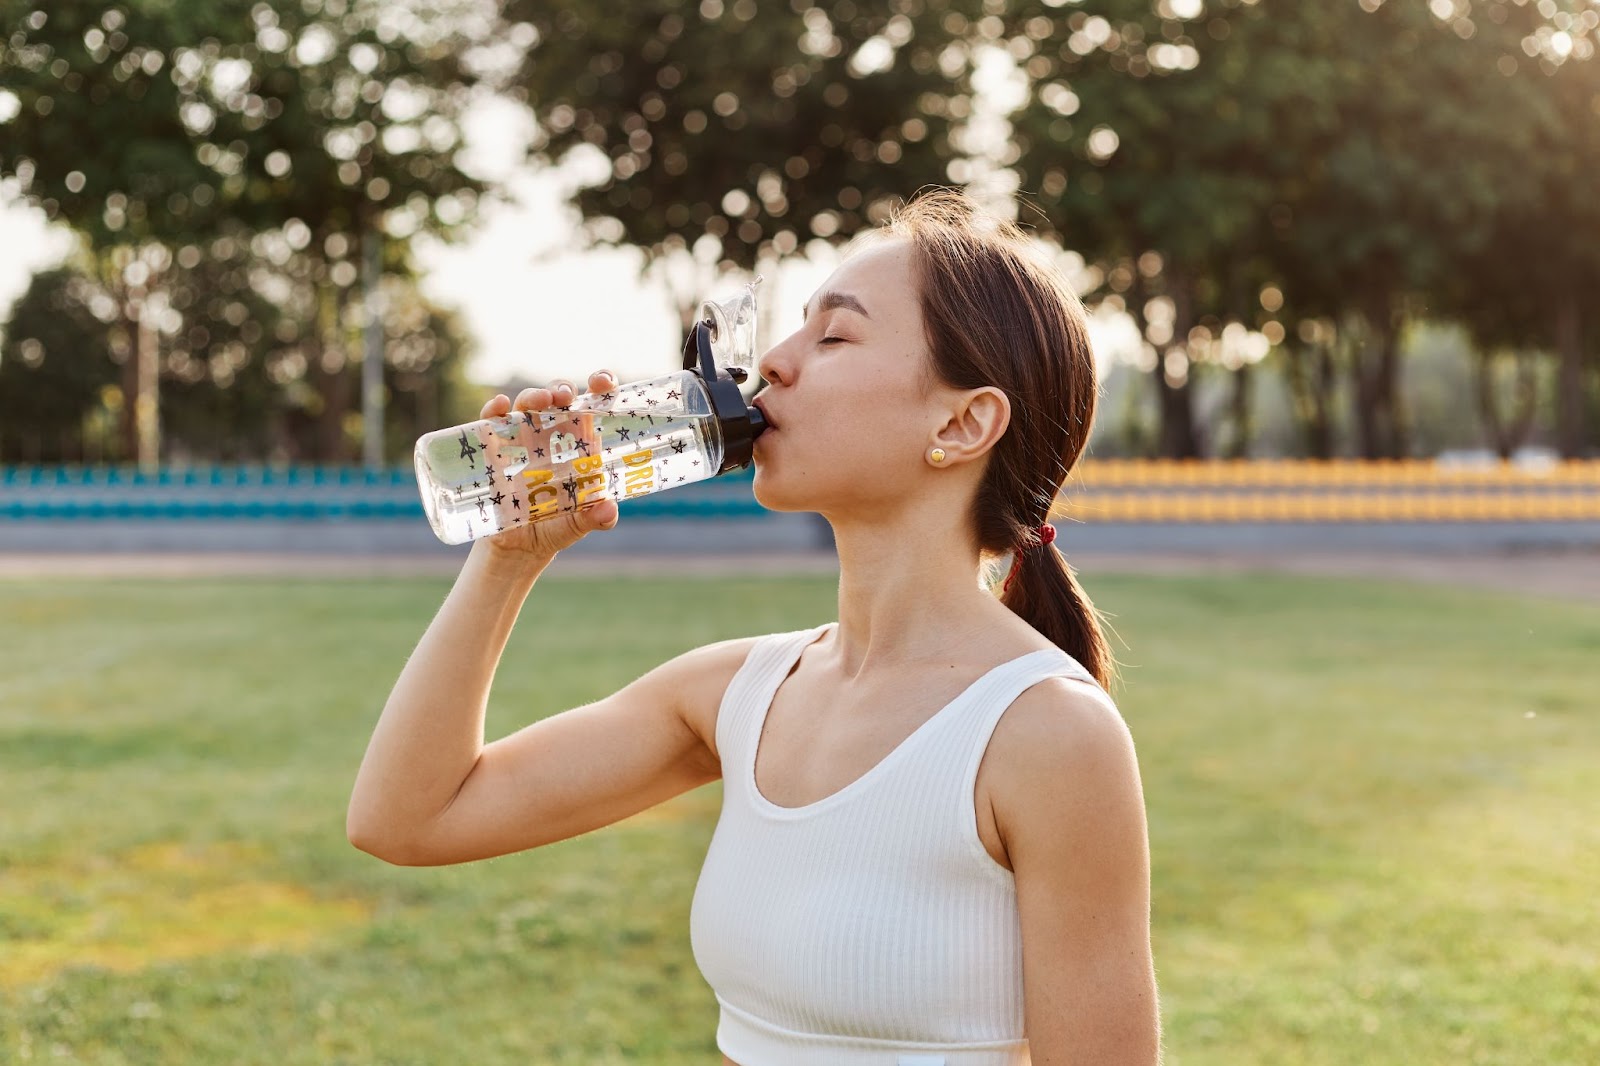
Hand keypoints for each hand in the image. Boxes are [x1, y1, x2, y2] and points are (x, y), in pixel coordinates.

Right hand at [475, 369, 620, 562]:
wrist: (518, 547)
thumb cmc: (555, 528)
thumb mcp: (578, 524)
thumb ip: (597, 517)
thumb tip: (608, 510)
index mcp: (579, 445)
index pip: (592, 406)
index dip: (599, 387)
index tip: (603, 381)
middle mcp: (552, 436)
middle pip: (557, 398)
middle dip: (562, 389)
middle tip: (565, 397)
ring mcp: (522, 440)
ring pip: (527, 405)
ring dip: (533, 395)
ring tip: (542, 400)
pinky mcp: (495, 451)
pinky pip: (492, 423)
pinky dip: (493, 410)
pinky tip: (499, 405)